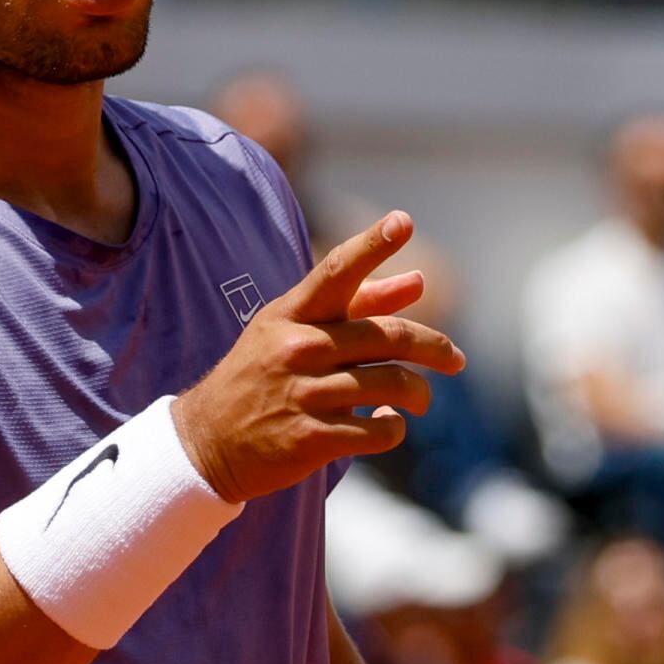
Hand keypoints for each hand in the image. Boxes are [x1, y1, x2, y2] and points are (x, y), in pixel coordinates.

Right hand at [173, 212, 465, 502]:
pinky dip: (393, 428)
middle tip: (456, 359)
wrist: (206, 443)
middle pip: (386, 336)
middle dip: (434, 347)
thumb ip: (359, 305)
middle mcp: (296, 348)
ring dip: (418, 394)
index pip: (335, 272)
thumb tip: (418, 280)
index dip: (372, 245)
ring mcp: (302, 395)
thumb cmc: (262, 377)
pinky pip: (378, 431)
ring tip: (419, 399)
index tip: (404, 220)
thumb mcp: (293, 332)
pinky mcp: (310, 440)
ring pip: (390, 384)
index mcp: (291, 315)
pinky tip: (387, 424)